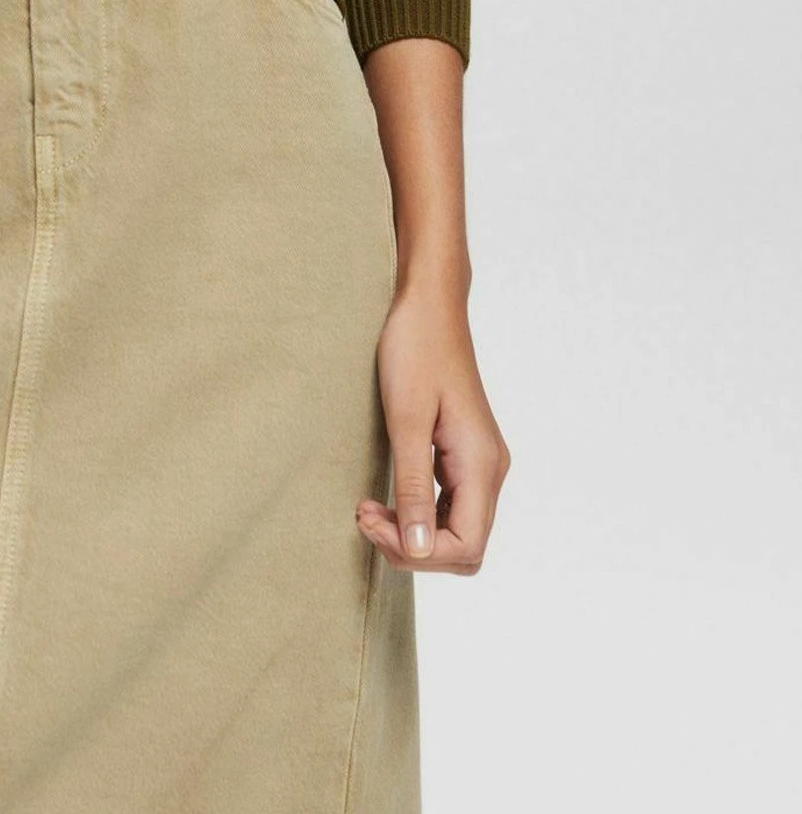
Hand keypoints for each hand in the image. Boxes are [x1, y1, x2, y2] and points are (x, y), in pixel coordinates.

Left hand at [356, 280, 510, 573]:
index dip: (418, 552)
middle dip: (413, 547)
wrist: (428, 304)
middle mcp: (490, 469)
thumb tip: (418, 550)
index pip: (466, 547)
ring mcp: (480, 462)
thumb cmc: (415, 349)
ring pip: (457, 531)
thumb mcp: (406, 420)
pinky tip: (387, 497)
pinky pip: (450, 506)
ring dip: (413, 532)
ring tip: (370, 508)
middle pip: (465, 547)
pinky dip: (419, 513)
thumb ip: (415, 488)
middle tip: (367, 517)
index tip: (372, 520)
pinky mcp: (464, 453)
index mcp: (482, 464)